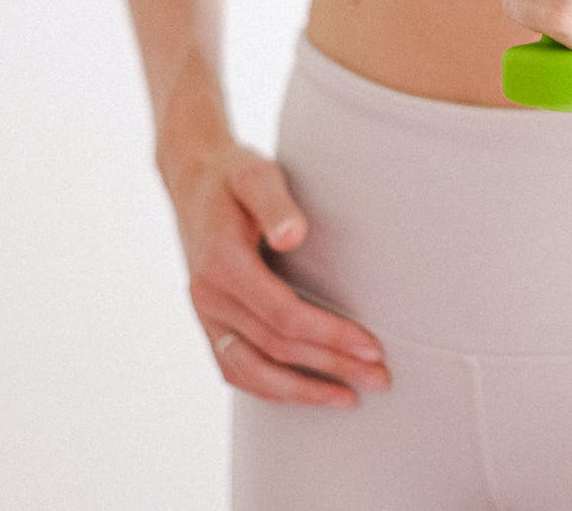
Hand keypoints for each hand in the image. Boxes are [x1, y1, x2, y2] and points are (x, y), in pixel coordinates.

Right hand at [169, 139, 391, 408]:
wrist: (192, 179)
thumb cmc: (233, 175)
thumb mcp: (255, 174)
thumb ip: (275, 203)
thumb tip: (292, 237)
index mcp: (222, 263)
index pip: (284, 314)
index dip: (330, 335)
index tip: (370, 346)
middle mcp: (208, 295)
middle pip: (276, 347)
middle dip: (331, 365)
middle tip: (379, 377)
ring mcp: (205, 313)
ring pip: (251, 371)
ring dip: (301, 390)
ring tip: (346, 398)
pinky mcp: (208, 321)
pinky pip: (234, 367)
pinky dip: (269, 387)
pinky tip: (302, 392)